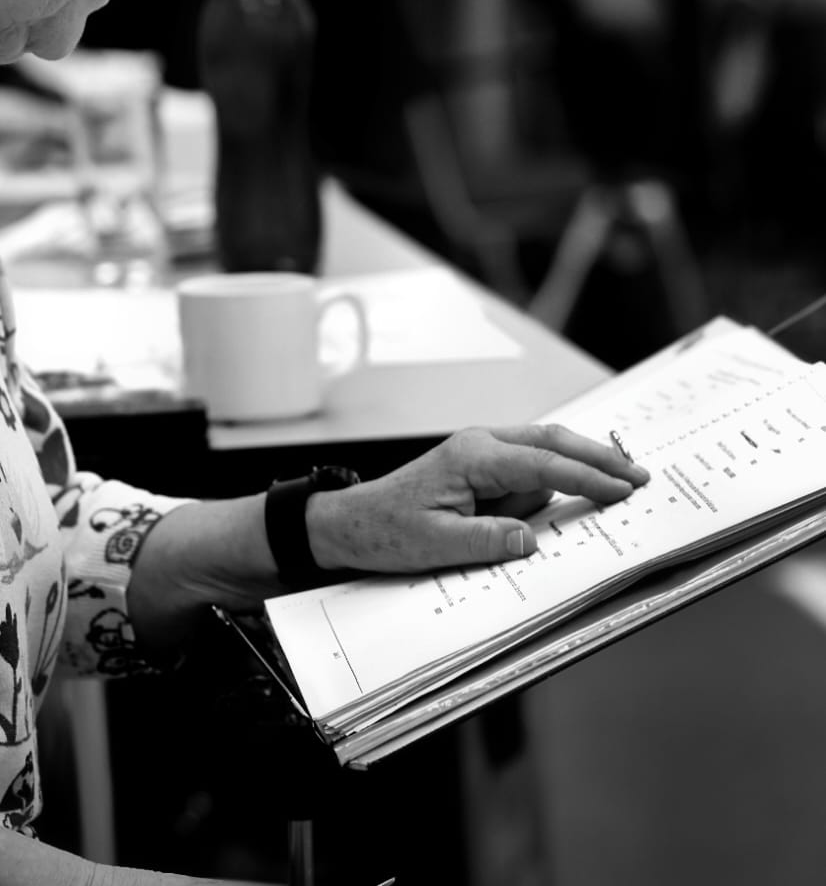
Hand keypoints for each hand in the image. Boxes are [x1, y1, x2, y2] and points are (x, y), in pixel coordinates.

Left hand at [306, 423, 649, 572]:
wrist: (350, 523)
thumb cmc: (386, 530)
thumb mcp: (435, 545)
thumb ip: (487, 541)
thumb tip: (531, 539)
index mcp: (472, 457)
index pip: (542, 464)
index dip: (586, 477)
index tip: (622, 488)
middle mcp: (480, 446)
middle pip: (551, 442)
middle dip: (597, 457)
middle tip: (637, 474)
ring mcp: (481, 454)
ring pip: (544, 450)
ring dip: (581, 464)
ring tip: (621, 481)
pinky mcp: (481, 469)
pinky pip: (528, 469)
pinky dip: (558, 477)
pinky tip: (578, 493)